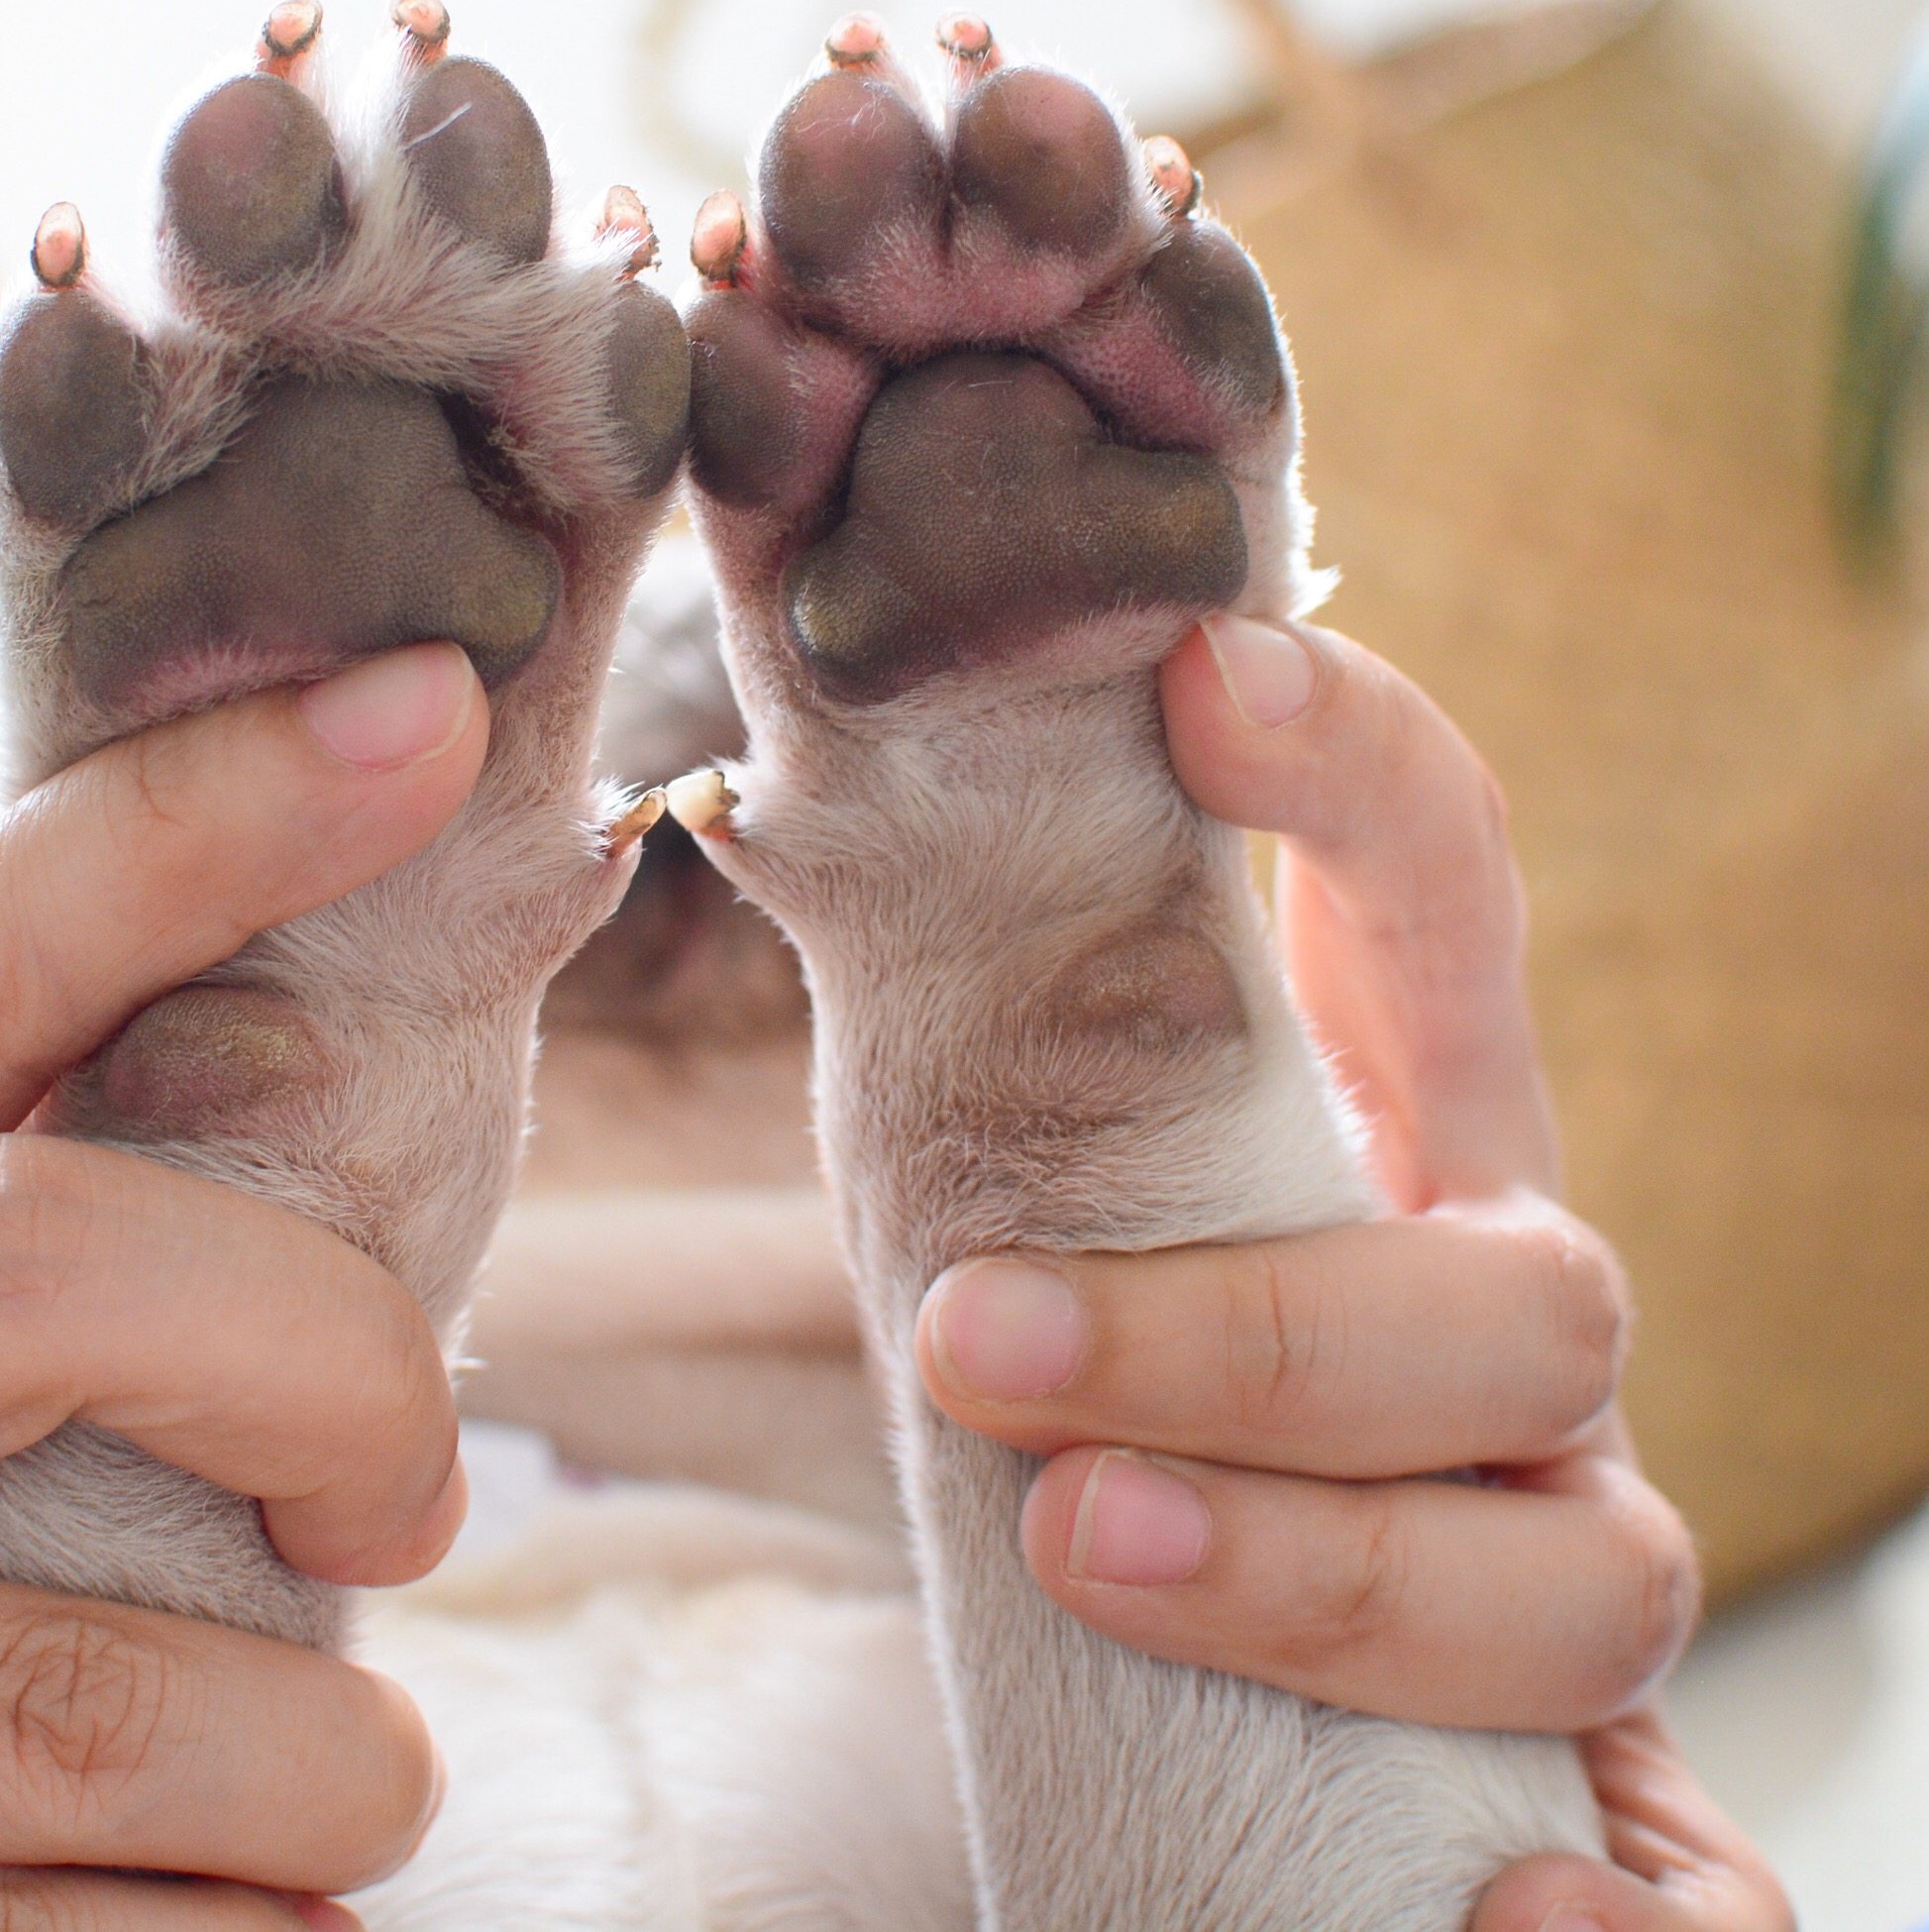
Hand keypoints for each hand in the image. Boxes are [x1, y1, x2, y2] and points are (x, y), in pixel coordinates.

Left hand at [915, 618, 1788, 1928]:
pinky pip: (1711, 1890)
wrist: (1185, 1623)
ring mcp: (1564, 1558)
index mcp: (1393, 1130)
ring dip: (1342, 1573)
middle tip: (972, 1332)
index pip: (1440, 893)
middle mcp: (1512, 1336)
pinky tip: (1509, 1928)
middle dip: (1249, 1320)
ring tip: (1083, 1543)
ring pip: (1583, 1576)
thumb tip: (778, 808)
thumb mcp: (1029, 1164)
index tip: (1191, 682)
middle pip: (1518, 1298)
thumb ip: (983, 1027)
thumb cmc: (1089, 1341)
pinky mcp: (1599, 1797)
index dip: (1357, 768)